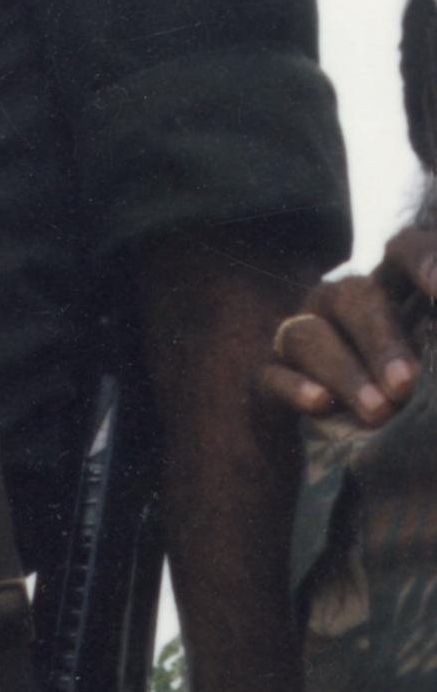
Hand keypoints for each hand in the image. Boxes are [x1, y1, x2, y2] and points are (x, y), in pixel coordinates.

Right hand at [254, 226, 436, 426]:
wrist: (366, 443)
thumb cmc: (421, 394)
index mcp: (395, 286)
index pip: (405, 248)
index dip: (423, 261)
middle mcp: (343, 302)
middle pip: (353, 293)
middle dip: (382, 339)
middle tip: (408, 384)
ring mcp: (303, 334)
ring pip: (307, 333)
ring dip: (343, 371)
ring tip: (378, 411)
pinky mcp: (271, 377)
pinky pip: (270, 373)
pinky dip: (293, 386)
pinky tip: (318, 405)